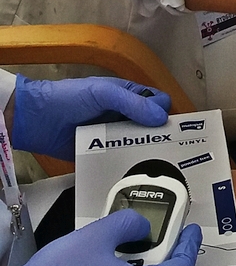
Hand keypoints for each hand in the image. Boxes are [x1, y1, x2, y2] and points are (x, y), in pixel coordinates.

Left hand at [11, 76, 170, 160]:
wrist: (36, 120)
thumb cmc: (69, 98)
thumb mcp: (103, 93)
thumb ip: (132, 103)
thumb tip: (162, 118)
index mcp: (128, 95)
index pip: (158, 102)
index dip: (165, 113)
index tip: (169, 129)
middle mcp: (124, 115)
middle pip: (151, 125)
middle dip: (160, 136)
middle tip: (167, 152)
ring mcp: (112, 135)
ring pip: (137, 144)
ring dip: (144, 152)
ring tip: (152, 166)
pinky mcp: (101, 153)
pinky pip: (119, 159)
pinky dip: (126, 164)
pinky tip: (132, 173)